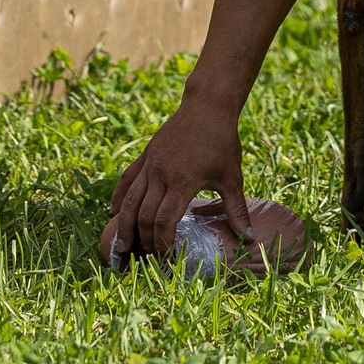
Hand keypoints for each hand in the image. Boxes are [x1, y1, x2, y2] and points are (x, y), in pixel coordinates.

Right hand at [102, 90, 247, 267]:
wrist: (208, 106)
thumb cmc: (223, 142)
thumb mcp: (232, 176)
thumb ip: (236, 209)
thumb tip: (248, 237)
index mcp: (183, 181)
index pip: (164, 220)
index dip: (163, 242)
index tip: (166, 256)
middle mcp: (161, 173)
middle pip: (144, 214)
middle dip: (145, 239)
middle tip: (148, 256)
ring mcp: (150, 163)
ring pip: (130, 200)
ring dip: (125, 225)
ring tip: (123, 245)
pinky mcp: (145, 154)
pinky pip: (127, 179)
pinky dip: (119, 196)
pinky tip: (114, 212)